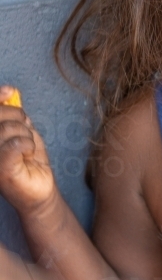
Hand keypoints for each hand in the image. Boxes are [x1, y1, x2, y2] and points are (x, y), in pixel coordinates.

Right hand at [0, 86, 55, 211]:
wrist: (39, 188)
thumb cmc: (27, 158)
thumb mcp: (19, 129)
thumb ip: (10, 111)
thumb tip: (9, 91)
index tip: (10, 91)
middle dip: (17, 117)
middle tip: (24, 133)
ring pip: (9, 128)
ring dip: (25, 135)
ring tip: (25, 149)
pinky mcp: (1, 169)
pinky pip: (17, 143)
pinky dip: (28, 145)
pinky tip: (28, 155)